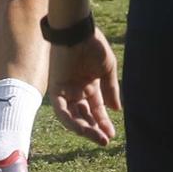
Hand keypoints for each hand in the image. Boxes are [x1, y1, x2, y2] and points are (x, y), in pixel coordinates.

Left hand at [49, 27, 120, 146]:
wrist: (77, 31)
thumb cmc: (93, 45)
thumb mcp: (107, 70)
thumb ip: (111, 90)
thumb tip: (116, 110)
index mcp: (89, 85)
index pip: (96, 109)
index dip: (103, 122)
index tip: (111, 134)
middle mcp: (77, 90)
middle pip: (85, 116)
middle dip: (94, 129)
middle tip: (104, 141)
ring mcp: (66, 90)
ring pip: (73, 116)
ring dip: (84, 128)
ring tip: (96, 137)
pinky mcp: (56, 88)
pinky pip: (60, 109)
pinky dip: (69, 120)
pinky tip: (81, 129)